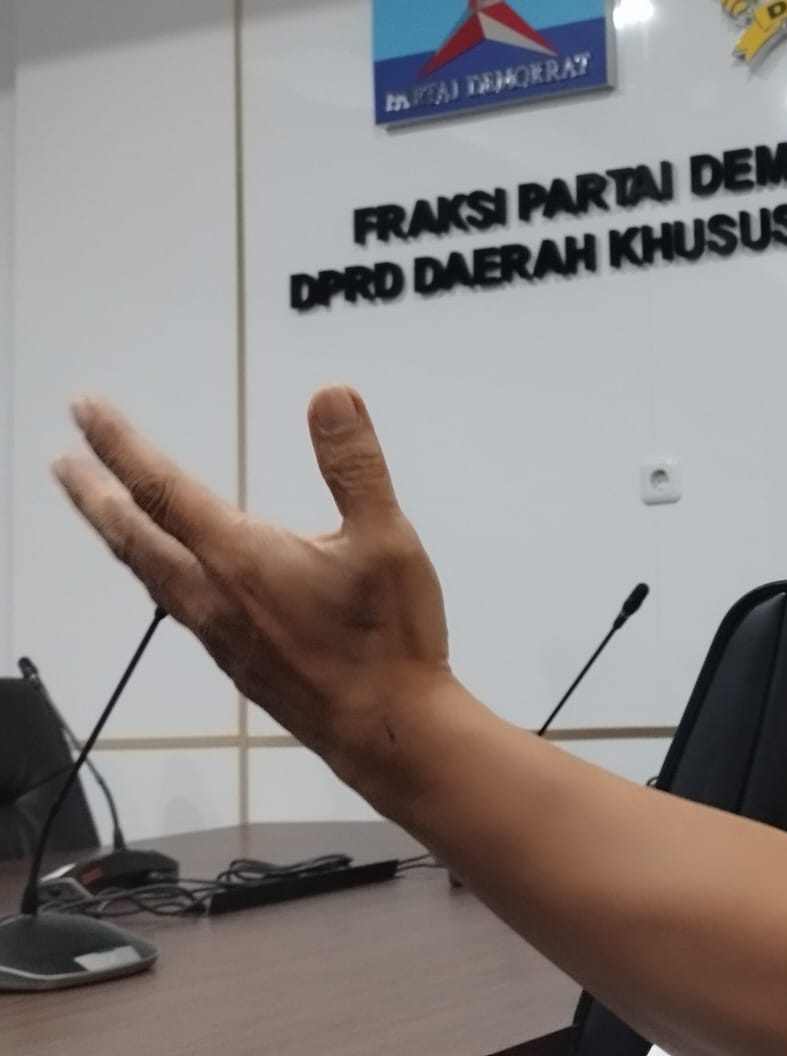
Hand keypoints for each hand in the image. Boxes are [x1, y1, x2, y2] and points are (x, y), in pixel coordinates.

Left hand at [52, 385, 452, 798]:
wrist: (387, 731)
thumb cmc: (388, 636)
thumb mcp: (386, 539)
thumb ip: (354, 465)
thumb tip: (329, 394)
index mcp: (241, 557)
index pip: (164, 489)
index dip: (120, 445)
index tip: (84, 410)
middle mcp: (213, 595)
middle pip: (136, 537)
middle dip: (95, 495)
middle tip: (60, 464)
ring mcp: (218, 635)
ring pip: (150, 576)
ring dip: (120, 537)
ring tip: (102, 514)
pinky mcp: (236, 663)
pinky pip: (174, 607)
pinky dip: (153, 575)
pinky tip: (169, 580)